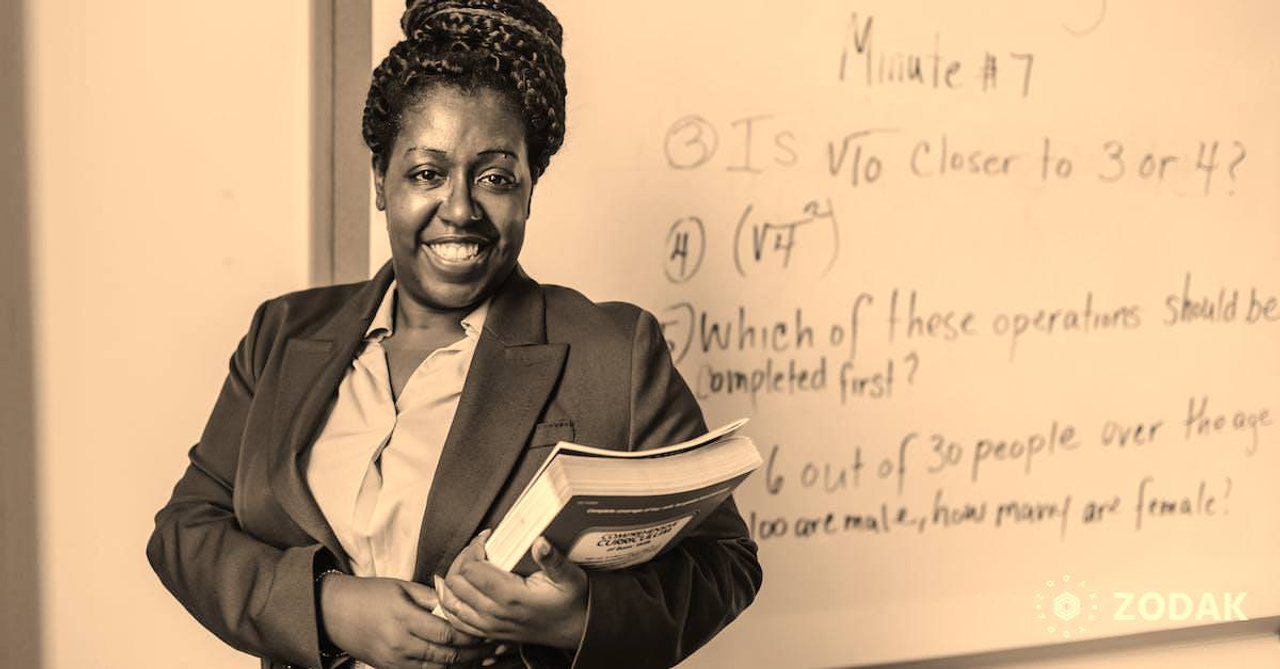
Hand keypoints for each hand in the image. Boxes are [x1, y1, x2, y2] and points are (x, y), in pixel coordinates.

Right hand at [319, 573, 504, 667]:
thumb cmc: (369, 594)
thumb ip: (430, 596)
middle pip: (446, 655)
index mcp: (404, 618)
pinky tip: (458, 665)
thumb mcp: (400, 587)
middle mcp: (400, 643)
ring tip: (484, 659)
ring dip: (462, 665)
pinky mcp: (389, 668)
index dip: (470, 635)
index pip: (446, 633)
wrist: (333, 612)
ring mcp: (394, 660)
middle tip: (495, 647)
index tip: (488, 630)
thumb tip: (457, 601)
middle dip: (473, 653)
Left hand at [436, 532, 587, 649]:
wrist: (574, 630)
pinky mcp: (487, 632)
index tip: (485, 538)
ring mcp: (489, 626)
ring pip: (450, 602)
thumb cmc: (571, 603)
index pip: (471, 569)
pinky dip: (450, 603)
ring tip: (464, 563)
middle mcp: (495, 614)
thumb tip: (540, 542)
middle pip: (456, 583)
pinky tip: (455, 590)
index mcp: (511, 597)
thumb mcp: (569, 577)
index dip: (474, 548)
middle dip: (461, 559)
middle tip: (476, 548)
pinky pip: (456, 620)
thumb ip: (552, 559)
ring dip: (451, 580)